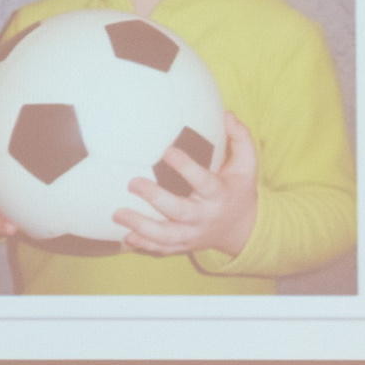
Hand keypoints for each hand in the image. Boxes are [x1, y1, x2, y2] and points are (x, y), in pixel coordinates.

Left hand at [114, 115, 258, 259]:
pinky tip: (125, 237)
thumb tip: (227, 114)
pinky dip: (144, 246)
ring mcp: (193, 235)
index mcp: (219, 195)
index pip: (204, 182)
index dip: (186, 168)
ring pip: (166, 236)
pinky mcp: (183, 246)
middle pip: (179, 211)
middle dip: (155, 198)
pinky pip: (162, 249)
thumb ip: (240, 138)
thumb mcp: (247, 165)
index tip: (167, 151)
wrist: (241, 230)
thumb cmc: (238, 190)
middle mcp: (205, 217)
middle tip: (132, 183)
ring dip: (141, 226)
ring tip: (118, 214)